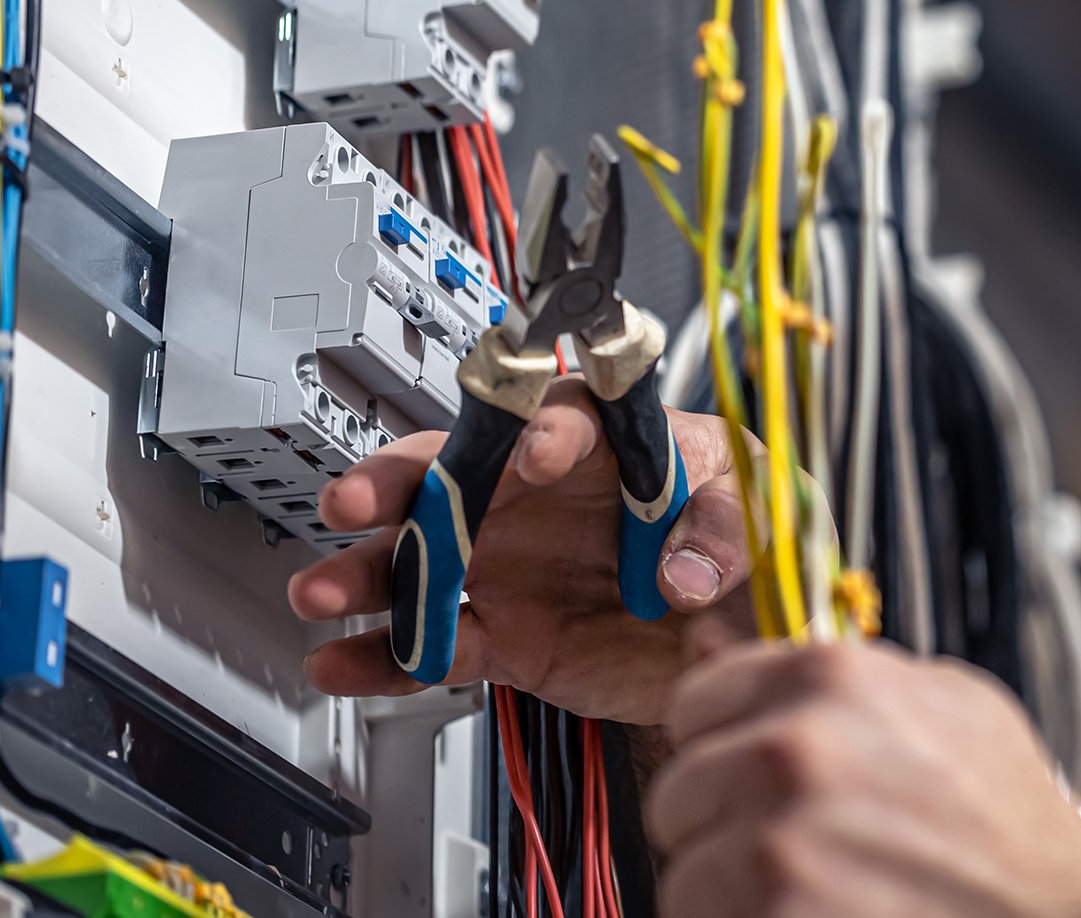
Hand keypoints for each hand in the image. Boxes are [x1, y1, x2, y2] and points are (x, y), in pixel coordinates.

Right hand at [286, 378, 758, 723]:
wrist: (743, 632)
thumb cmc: (745, 539)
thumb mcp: (760, 512)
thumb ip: (723, 530)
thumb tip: (683, 569)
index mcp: (607, 444)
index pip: (563, 418)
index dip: (544, 430)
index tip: (536, 452)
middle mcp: (542, 497)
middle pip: (455, 473)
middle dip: (398, 483)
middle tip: (357, 499)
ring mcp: (515, 566)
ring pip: (424, 560)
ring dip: (368, 574)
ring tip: (321, 590)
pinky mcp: (508, 635)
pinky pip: (437, 644)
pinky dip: (387, 657)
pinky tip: (342, 662)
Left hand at [648, 625, 1080, 916]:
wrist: (1060, 913)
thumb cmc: (1007, 817)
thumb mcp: (943, 701)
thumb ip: (832, 674)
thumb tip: (713, 645)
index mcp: (828, 678)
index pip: (694, 703)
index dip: (724, 744)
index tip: (753, 774)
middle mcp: (793, 751)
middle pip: (677, 792)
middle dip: (722, 824)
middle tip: (794, 846)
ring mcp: (778, 845)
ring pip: (684, 875)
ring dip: (731, 894)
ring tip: (812, 891)